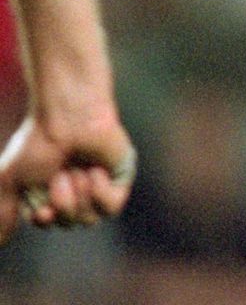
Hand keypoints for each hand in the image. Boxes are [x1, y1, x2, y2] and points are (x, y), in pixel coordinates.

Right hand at [0, 107, 135, 238]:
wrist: (68, 117)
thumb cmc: (38, 143)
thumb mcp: (9, 181)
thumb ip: (3, 213)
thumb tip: (0, 243)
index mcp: (49, 191)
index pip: (48, 222)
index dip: (45, 218)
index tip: (42, 208)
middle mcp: (75, 190)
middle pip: (70, 222)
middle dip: (62, 200)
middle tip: (59, 172)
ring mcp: (99, 185)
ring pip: (90, 218)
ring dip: (78, 193)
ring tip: (76, 167)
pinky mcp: (120, 179)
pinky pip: (112, 208)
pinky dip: (99, 193)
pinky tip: (94, 171)